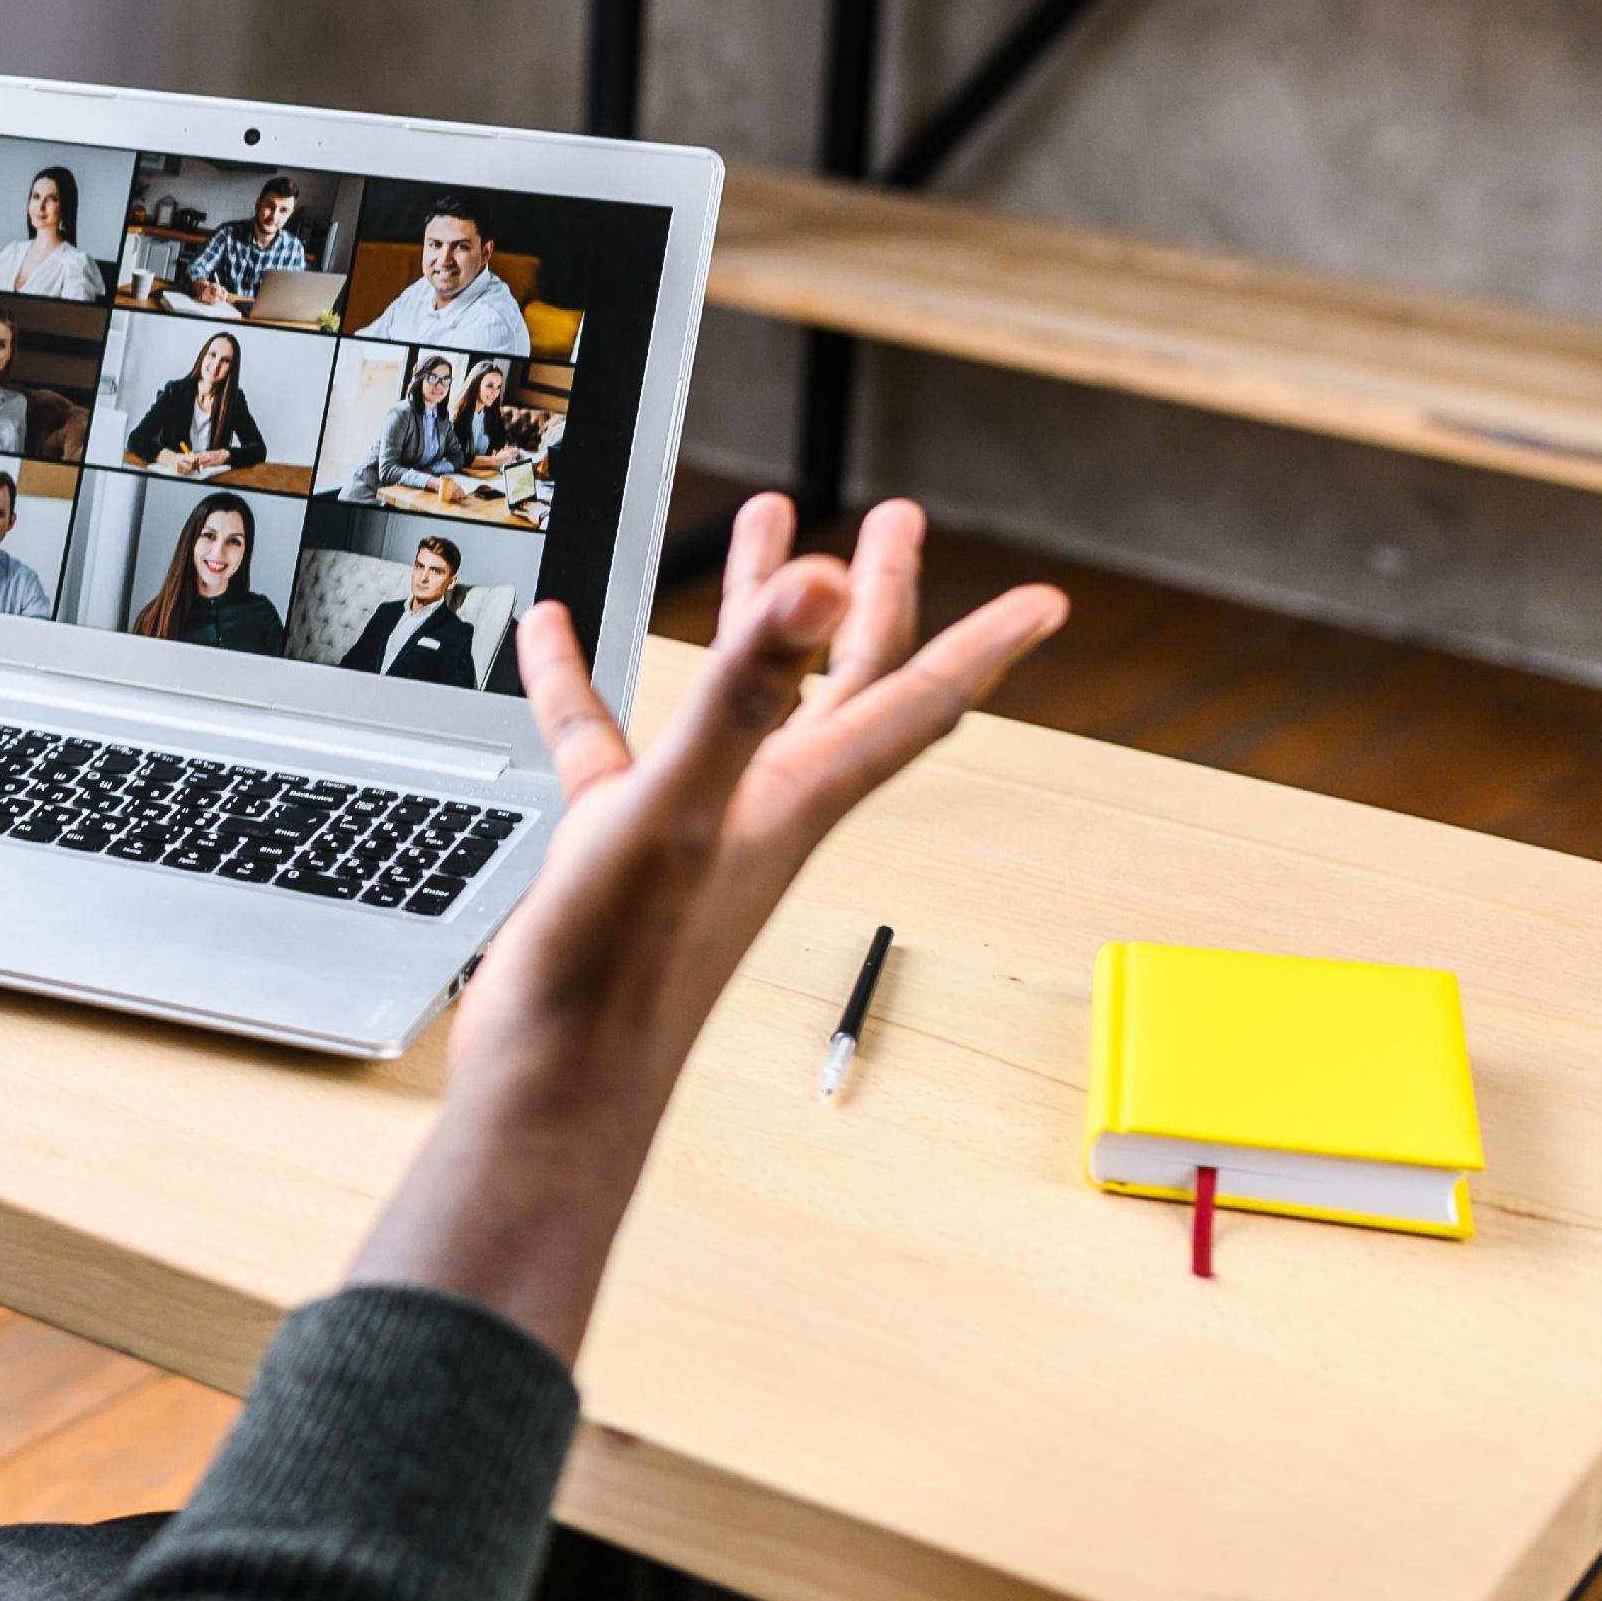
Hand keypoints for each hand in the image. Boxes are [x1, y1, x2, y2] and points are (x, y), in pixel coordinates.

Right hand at [346, 495, 1062, 1359]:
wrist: (554, 1080)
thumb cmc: (624, 969)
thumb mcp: (683, 808)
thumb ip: (742, 697)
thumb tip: (816, 589)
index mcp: (798, 795)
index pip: (914, 702)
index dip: (983, 646)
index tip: (1047, 602)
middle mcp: (763, 803)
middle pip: (846, 682)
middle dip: (873, 596)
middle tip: (892, 520)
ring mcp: (695, 822)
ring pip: (742, 696)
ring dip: (754, 616)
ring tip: (757, 532)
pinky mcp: (622, 842)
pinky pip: (610, 739)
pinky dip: (587, 681)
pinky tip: (555, 637)